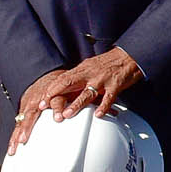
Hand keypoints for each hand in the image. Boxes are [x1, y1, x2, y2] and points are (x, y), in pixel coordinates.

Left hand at [12, 49, 142, 145]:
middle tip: (45, 106)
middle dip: (55, 95)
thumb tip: (64, 87)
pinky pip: (108, 98)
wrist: (129, 56)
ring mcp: (102, 80)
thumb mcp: (89, 67)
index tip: (41, 101)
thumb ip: (78, 78)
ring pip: (86, 93)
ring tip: (67, 114)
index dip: (50, 90)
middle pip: (68, 84)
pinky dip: (103, 107)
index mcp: (82, 70)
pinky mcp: (115, 85)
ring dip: (76, 105)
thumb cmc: (108, 63)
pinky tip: (97, 115)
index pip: (61, 79)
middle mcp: (90, 74)